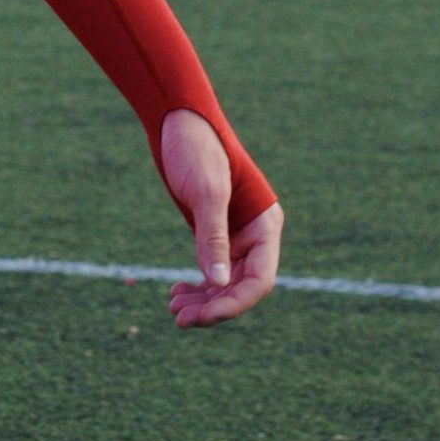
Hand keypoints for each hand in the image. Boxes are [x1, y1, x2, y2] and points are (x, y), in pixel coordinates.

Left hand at [159, 107, 283, 329]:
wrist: (177, 122)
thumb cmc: (197, 150)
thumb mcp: (206, 193)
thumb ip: (212, 238)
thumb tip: (216, 283)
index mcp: (265, 225)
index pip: (259, 280)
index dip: (234, 303)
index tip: (204, 316)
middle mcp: (255, 235)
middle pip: (241, 286)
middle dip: (213, 306)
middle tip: (179, 318)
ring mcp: (235, 235)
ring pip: (224, 282)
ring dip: (202, 300)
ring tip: (173, 308)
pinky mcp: (214, 232)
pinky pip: (212, 270)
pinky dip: (197, 285)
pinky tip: (176, 291)